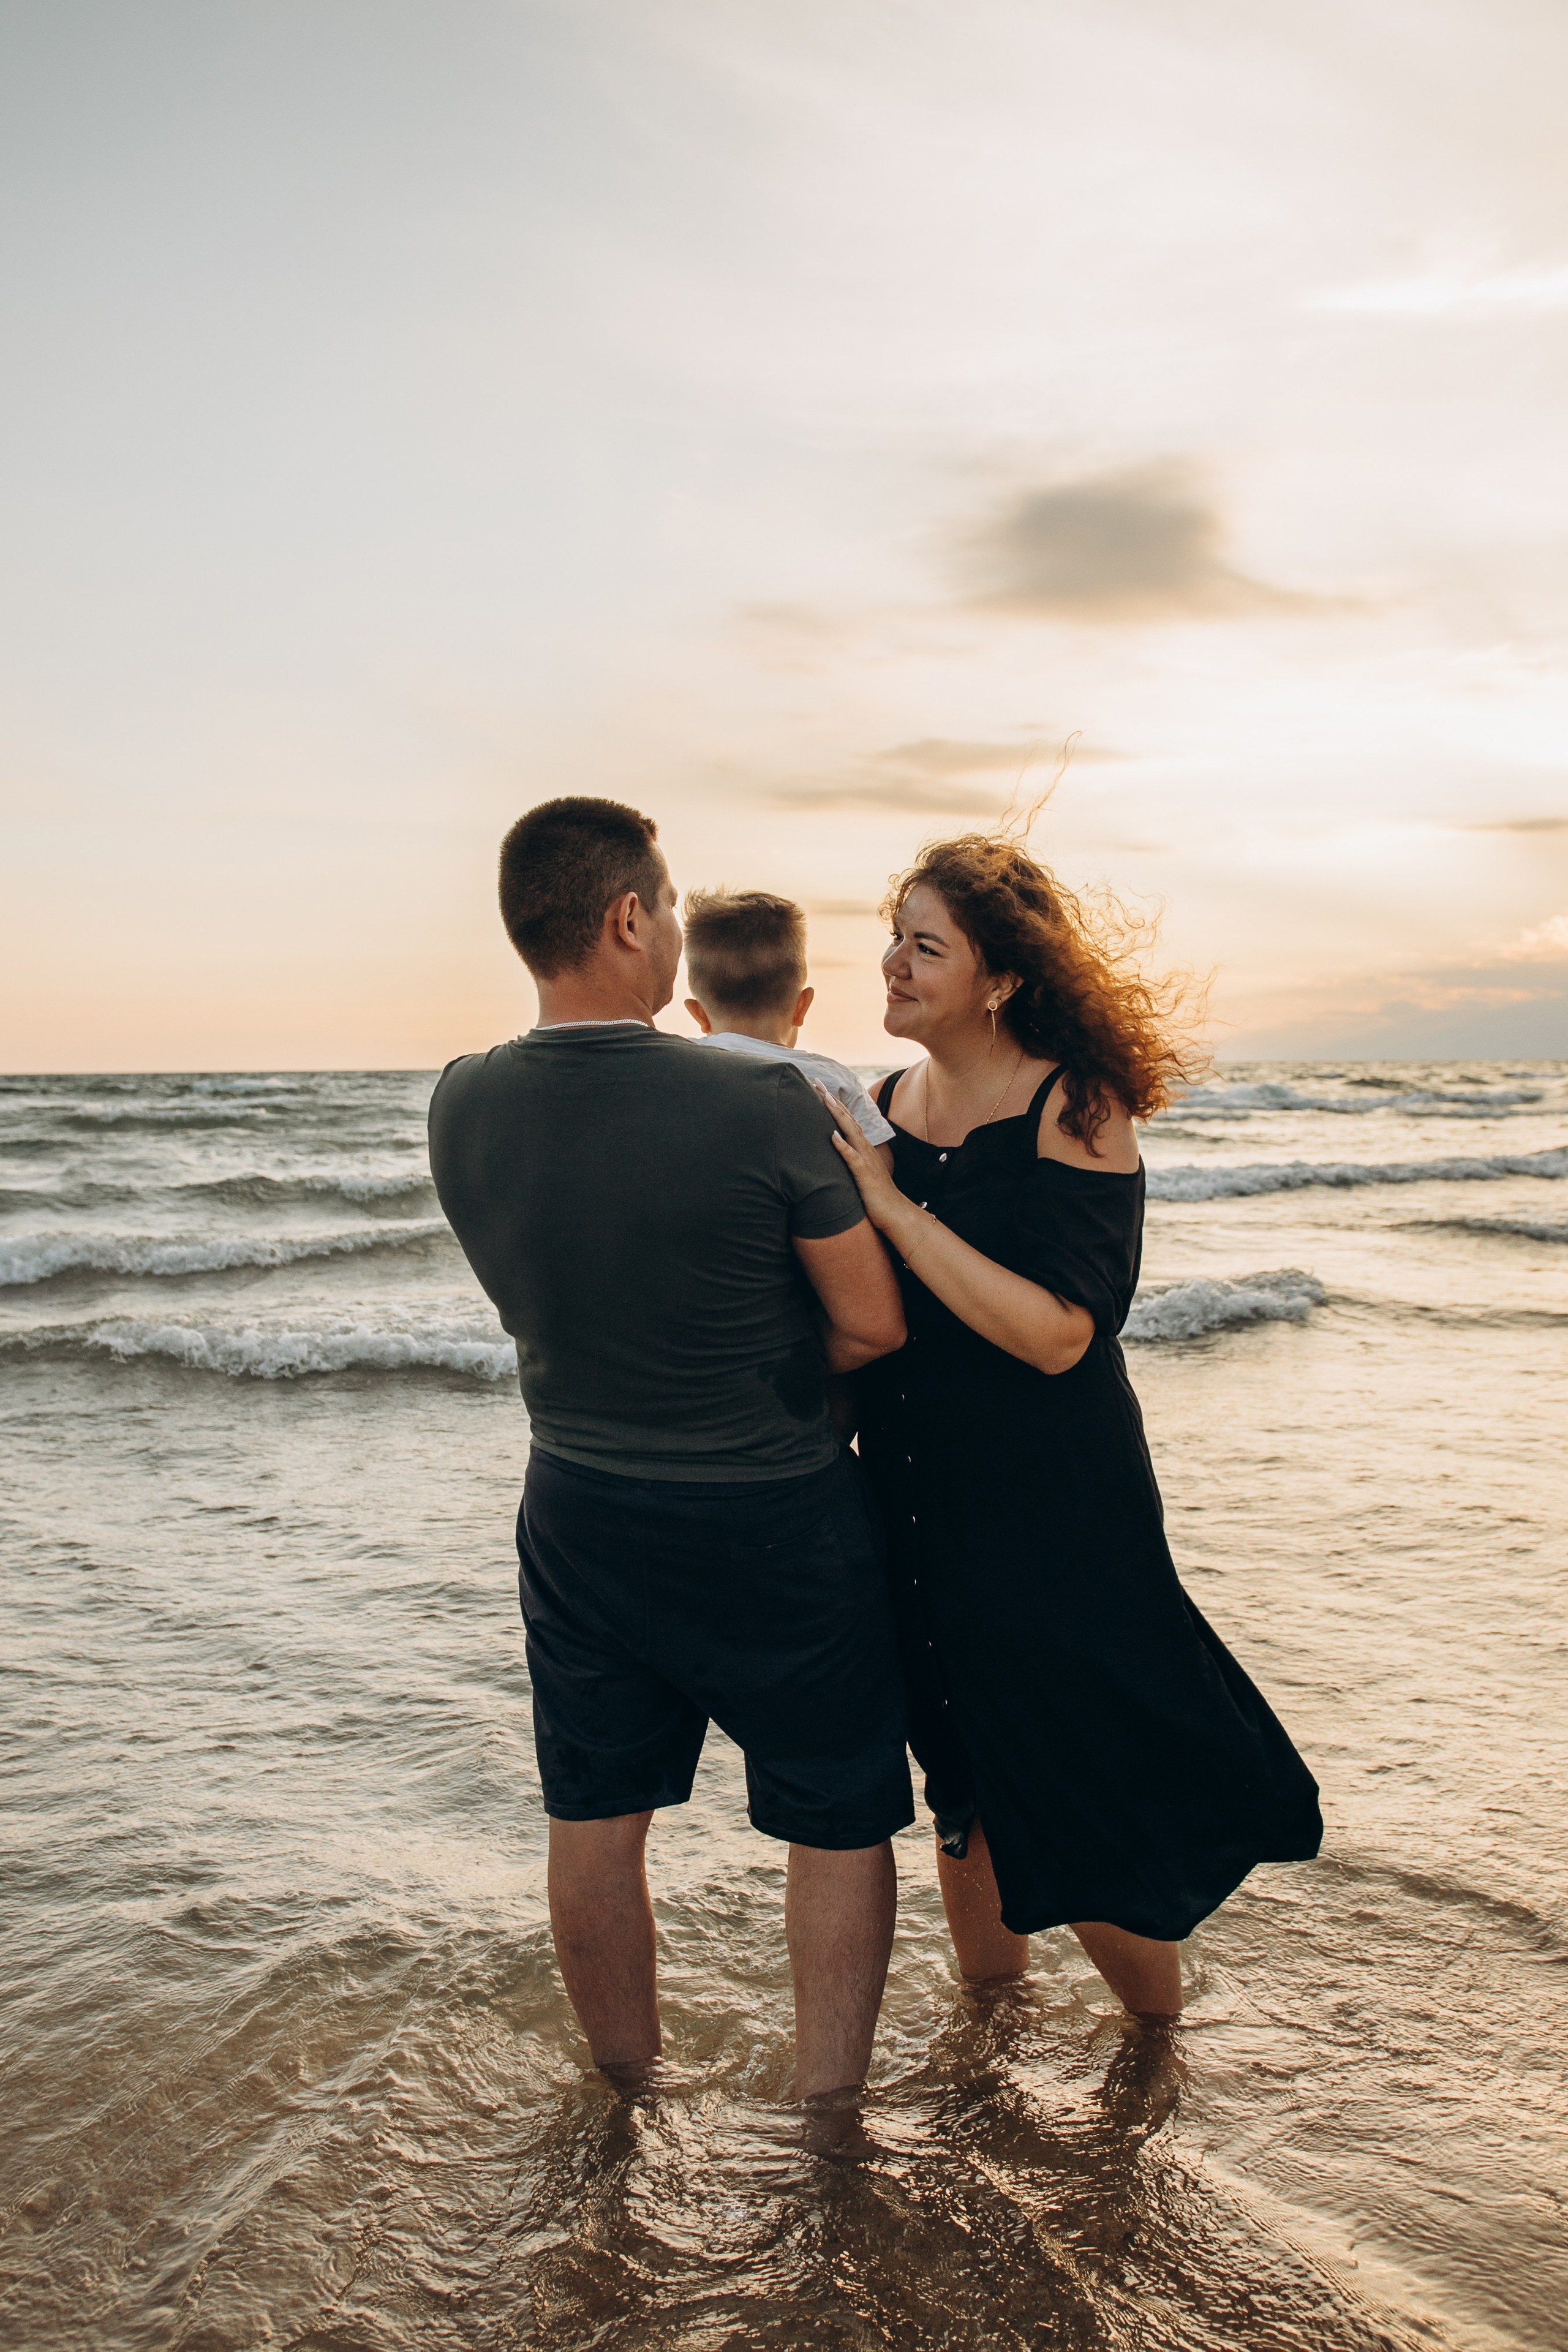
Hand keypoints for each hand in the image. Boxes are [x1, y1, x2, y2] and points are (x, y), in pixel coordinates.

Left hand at [821, 1091, 903, 1232]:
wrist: (895, 1213)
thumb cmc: (875, 1196)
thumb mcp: (860, 1174)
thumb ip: (850, 1161)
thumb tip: (836, 1151)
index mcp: (863, 1148)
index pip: (846, 1120)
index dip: (833, 1104)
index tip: (819, 1088)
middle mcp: (865, 1149)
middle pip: (847, 1119)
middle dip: (831, 1100)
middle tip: (816, 1082)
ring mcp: (866, 1160)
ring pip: (851, 1132)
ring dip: (837, 1114)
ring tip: (823, 1098)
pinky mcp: (865, 1175)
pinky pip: (853, 1158)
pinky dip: (843, 1146)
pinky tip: (833, 1136)